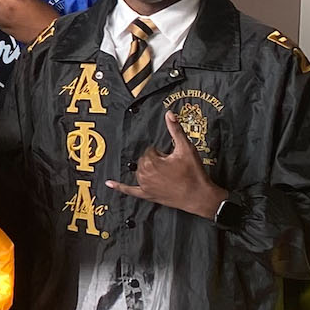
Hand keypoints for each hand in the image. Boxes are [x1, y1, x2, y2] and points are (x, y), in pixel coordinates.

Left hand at [108, 112, 227, 219]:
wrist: (200, 196)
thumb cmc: (193, 173)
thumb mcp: (186, 148)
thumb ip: (176, 130)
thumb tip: (169, 114)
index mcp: (152, 162)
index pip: (150, 149)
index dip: (163, 152)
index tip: (172, 158)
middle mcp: (144, 174)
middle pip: (144, 159)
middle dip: (157, 160)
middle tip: (172, 166)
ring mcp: (145, 186)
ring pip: (140, 171)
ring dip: (148, 169)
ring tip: (166, 174)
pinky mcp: (147, 195)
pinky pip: (130, 191)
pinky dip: (120, 187)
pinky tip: (109, 183)